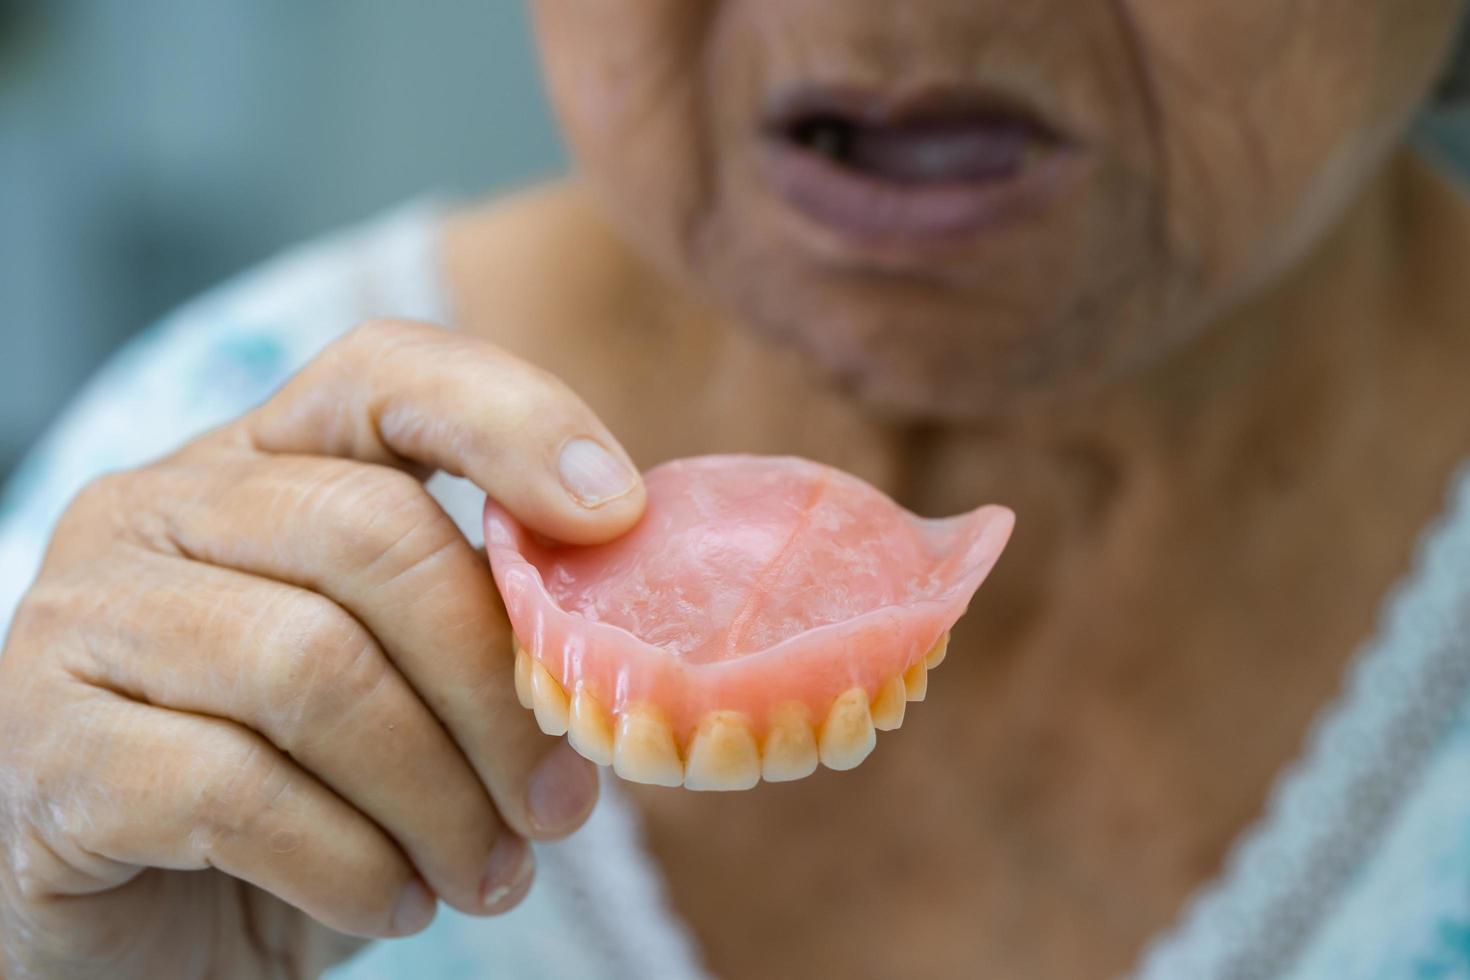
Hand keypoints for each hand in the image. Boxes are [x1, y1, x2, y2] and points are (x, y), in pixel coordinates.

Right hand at [0, 320, 646, 978]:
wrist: (142, 920)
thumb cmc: (306, 785)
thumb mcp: (404, 685)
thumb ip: (485, 627)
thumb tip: (621, 640)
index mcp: (260, 466)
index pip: (386, 375)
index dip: (514, 421)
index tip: (617, 513)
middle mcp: (159, 510)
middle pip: (374, 537)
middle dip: (497, 688)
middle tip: (560, 804)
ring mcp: (85, 617)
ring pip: (314, 670)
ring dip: (437, 798)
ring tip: (489, 874)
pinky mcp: (45, 746)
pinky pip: (236, 791)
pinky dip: (352, 864)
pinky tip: (395, 903)